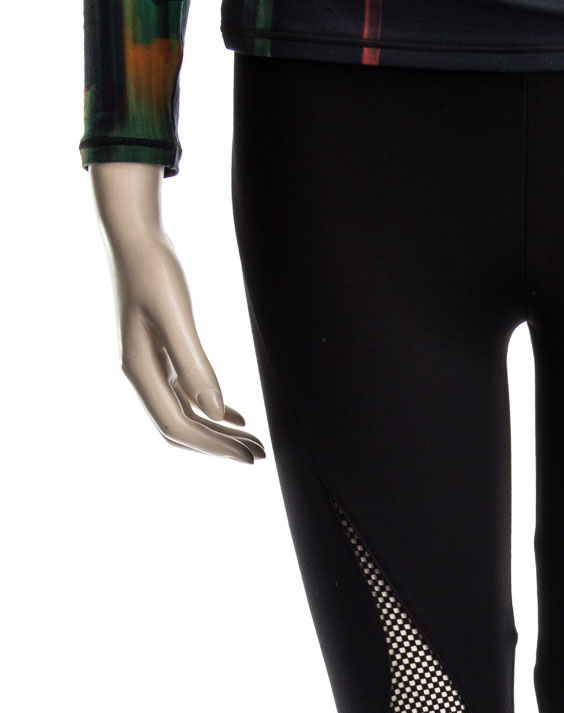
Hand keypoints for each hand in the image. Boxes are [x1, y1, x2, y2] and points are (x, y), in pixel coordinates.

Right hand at [89, 162, 265, 463]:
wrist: (133, 233)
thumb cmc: (153, 268)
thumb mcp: (175, 316)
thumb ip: (194, 365)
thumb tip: (214, 411)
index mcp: (140, 370)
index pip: (178, 426)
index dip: (214, 447)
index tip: (249, 457)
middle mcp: (142, 374)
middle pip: (183, 427)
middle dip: (220, 445)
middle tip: (260, 455)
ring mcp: (152, 365)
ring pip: (188, 412)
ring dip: (221, 430)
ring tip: (255, 441)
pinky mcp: (162, 352)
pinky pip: (187, 393)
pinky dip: (213, 408)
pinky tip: (238, 417)